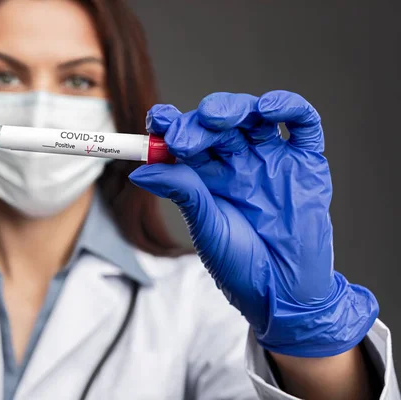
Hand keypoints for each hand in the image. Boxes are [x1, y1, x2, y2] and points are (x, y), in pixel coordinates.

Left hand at [129, 91, 377, 356]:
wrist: (285, 291)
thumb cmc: (240, 264)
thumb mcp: (206, 226)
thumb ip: (182, 192)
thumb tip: (138, 171)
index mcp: (208, 176)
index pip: (186, 138)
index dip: (170, 125)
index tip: (156, 121)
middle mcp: (238, 162)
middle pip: (216, 123)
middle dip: (198, 122)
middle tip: (183, 138)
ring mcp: (271, 159)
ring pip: (252, 116)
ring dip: (234, 108)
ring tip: (218, 117)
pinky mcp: (306, 162)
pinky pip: (301, 124)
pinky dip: (287, 107)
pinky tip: (268, 108)